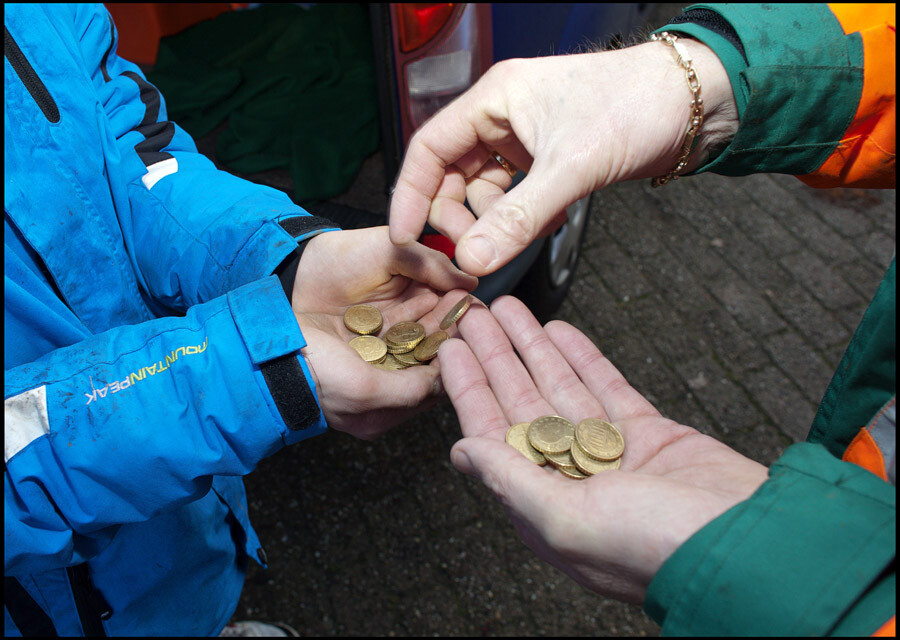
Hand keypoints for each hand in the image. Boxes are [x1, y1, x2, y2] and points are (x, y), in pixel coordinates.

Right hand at [291, 226, 477, 439]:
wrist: (264, 354)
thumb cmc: (313, 378)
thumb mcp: (367, 390)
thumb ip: (410, 390)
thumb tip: (445, 381)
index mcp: (382, 412)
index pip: (432, 385)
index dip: (455, 356)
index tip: (472, 328)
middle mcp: (377, 393)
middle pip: (423, 361)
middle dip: (444, 333)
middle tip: (465, 305)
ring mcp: (364, 367)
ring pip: (410, 342)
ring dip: (429, 318)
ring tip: (449, 293)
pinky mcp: (353, 345)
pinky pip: (390, 329)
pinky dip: (407, 312)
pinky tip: (422, 292)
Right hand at [389, 39, 737, 275]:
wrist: (692, 104)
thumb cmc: (634, 107)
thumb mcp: (570, 167)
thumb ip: (518, 218)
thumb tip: (471, 260)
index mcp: (495, 99)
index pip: (430, 147)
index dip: (411, 194)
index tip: (405, 236)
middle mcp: (503, 116)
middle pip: (452, 174)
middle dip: (456, 215)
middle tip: (471, 251)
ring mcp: (525, 139)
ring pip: (484, 190)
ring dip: (492, 221)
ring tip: (515, 239)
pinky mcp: (547, 159)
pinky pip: (516, 196)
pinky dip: (521, 217)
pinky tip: (544, 225)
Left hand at [440, 296, 766, 602]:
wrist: (751, 545)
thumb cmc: (657, 549)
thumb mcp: (568, 519)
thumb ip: (512, 481)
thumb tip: (462, 452)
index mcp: (545, 505)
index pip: (494, 435)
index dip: (470, 389)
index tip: (451, 350)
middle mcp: (572, 478)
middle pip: (522, 403)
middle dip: (497, 357)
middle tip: (474, 316)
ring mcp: (612, 454)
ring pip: (561, 388)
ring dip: (532, 348)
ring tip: (509, 311)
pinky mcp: (650, 434)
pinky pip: (606, 387)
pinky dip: (583, 358)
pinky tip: (558, 332)